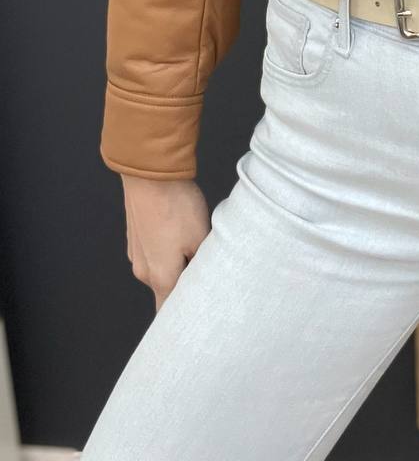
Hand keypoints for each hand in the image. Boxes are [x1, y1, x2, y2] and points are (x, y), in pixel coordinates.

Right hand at [120, 174, 210, 310]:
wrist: (150, 173)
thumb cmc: (176, 206)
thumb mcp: (200, 237)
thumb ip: (202, 265)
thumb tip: (205, 279)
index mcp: (160, 277)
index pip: (169, 312)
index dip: (184, 318)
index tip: (199, 321)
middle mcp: (143, 271)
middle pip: (166, 290)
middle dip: (185, 287)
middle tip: (207, 277)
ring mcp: (136, 253)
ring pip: (161, 269)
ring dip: (177, 265)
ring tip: (196, 248)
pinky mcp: (135, 236)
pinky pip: (154, 252)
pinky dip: (167, 250)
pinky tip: (180, 233)